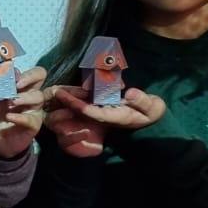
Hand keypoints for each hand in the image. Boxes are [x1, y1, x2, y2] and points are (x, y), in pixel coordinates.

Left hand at [0, 65, 46, 158]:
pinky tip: (8, 117)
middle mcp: (27, 93)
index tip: (2, 71)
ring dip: (23, 97)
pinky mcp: (33, 124)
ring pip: (38, 96)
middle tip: (15, 83)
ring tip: (10, 102)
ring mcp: (32, 109)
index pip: (23, 69)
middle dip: (28, 76)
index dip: (15, 68)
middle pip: (39, 75)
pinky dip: (20, 116)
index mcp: (16, 85)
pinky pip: (31, 118)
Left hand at [45, 85, 165, 156]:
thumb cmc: (152, 112)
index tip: (66, 97)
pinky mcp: (103, 106)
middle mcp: (106, 115)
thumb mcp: (153, 107)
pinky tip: (65, 89)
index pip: (94, 112)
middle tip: (53, 91)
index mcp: (116, 117)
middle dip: (69, 101)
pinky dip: (77, 94)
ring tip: (55, 89)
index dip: (79, 105)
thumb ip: (142, 101)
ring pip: (84, 105)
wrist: (153, 118)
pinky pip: (88, 101)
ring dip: (70, 97)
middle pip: (84, 109)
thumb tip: (131, 93)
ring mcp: (104, 111)